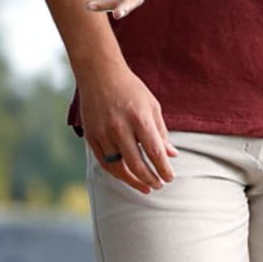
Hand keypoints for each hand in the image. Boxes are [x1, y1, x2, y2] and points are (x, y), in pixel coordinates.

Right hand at [80, 63, 176, 193]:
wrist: (99, 73)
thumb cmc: (130, 89)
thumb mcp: (151, 106)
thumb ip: (161, 132)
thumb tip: (171, 155)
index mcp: (139, 118)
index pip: (154, 152)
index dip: (163, 169)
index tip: (169, 178)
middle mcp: (119, 127)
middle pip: (136, 164)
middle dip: (150, 179)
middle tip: (159, 185)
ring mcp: (103, 133)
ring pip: (118, 167)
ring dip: (133, 181)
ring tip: (145, 187)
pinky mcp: (90, 136)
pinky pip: (104, 162)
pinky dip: (116, 173)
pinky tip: (127, 177)